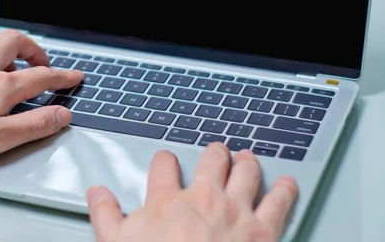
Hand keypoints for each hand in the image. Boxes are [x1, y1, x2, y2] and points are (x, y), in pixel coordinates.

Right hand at [87, 144, 297, 241]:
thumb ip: (106, 215)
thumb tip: (96, 193)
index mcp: (167, 200)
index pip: (165, 164)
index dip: (166, 160)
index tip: (168, 163)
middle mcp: (203, 197)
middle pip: (213, 158)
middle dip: (215, 154)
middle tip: (217, 154)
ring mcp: (235, 211)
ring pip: (246, 170)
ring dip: (247, 162)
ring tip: (248, 159)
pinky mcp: (262, 230)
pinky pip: (279, 200)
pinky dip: (285, 189)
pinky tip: (287, 183)